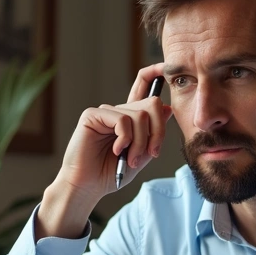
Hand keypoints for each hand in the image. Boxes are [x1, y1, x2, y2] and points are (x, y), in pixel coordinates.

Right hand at [54, 64, 173, 202]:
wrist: (88, 187)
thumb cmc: (110, 174)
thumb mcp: (141, 155)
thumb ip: (153, 134)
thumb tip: (168, 108)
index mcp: (129, 119)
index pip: (143, 88)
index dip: (154, 73)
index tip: (166, 67)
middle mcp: (118, 112)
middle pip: (152, 104)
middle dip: (158, 132)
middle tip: (151, 154)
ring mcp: (105, 112)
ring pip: (139, 116)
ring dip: (140, 142)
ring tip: (130, 159)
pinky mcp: (92, 116)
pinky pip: (122, 120)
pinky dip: (125, 139)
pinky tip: (117, 150)